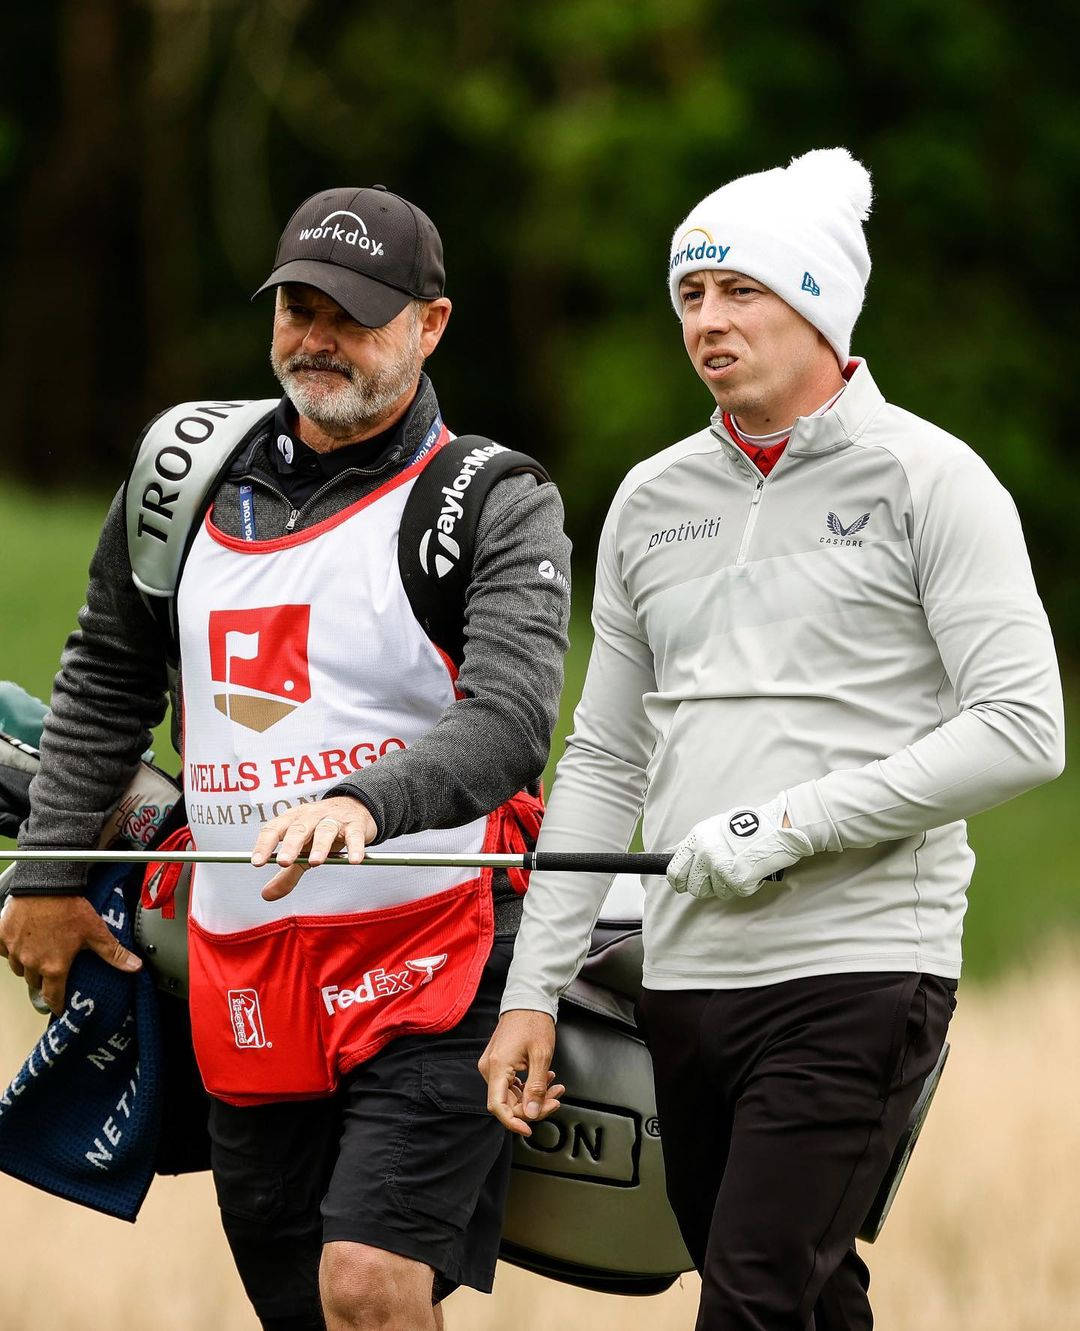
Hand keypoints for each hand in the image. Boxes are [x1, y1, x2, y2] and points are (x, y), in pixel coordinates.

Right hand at [0, 894, 141, 1014]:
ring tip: (39, 955)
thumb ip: (114, 953)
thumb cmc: (70, 907)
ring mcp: (14, 950)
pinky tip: (22, 941)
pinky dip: (11, 949)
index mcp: (54, 966)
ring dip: (28, 965)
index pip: (53, 996)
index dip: (57, 1004)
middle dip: (44, 980)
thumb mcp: (96, 932)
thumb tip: (135, 967)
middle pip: (35, 982)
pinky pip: (4, 951)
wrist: (46, 884)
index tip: (59, 1008)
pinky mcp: (2, 936)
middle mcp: (31, 963)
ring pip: (19, 968)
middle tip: (52, 973)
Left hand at [251, 796, 377, 900]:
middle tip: (284, 862)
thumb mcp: (303, 851)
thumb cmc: (322, 830)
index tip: (257, 862)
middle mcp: (311, 816)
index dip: (264, 845)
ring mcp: (333, 819)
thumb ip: (286, 873)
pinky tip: (354, 859)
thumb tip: (267, 894)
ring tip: (315, 862)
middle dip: (290, 845)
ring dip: (320, 846)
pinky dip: (354, 847)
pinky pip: (354, 835)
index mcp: (293, 820)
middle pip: (298, 829)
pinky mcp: (355, 825)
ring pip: (325, 830)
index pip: (274, 829)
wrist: (354, 807)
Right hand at [478, 1010, 564, 1137]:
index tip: (528, 1130)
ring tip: (555, 1087)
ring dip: (534, 1096)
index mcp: (497, 1067)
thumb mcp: (541, 1056)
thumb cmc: (533, 1022)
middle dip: (533, 1106)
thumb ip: (536, 1088)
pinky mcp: (499, 1064)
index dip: (513, 1122)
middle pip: (507, 1102)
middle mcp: (490, 1069)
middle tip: (556, 1099)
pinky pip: (511, 1084)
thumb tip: (531, 1113)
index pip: (498, 1107)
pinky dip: (529, 1086)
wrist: (527, 1000)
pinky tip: (545, 1080)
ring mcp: (493, 1066)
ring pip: (512, 1094)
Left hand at [666, 796, 813, 900]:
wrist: (776, 825)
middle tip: (719, 879)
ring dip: (728, 885)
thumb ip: (693, 844)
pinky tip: (752, 869)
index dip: (677, 882)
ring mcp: (721, 868)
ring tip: (739, 867)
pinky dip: (747, 885)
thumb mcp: (712, 828)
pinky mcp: (737, 879)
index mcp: (696, 840)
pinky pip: (737, 892)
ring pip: (717, 892)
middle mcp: (705, 854)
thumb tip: (671, 855)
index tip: (682, 885)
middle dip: (706, 887)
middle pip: (694, 887)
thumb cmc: (747, 825)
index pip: (674, 870)